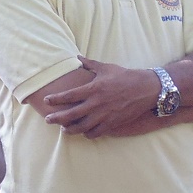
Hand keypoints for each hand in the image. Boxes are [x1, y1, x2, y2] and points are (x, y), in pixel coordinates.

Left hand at [43, 58, 160, 137]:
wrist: (145, 89)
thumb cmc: (124, 76)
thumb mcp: (106, 68)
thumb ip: (89, 64)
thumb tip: (77, 57)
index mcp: (94, 89)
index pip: (70, 95)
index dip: (56, 99)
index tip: (46, 100)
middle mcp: (97, 103)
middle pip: (72, 114)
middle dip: (57, 118)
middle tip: (48, 120)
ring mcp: (105, 115)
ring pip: (82, 127)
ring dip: (70, 129)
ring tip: (63, 129)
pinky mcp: (113, 123)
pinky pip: (96, 132)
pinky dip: (88, 134)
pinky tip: (83, 133)